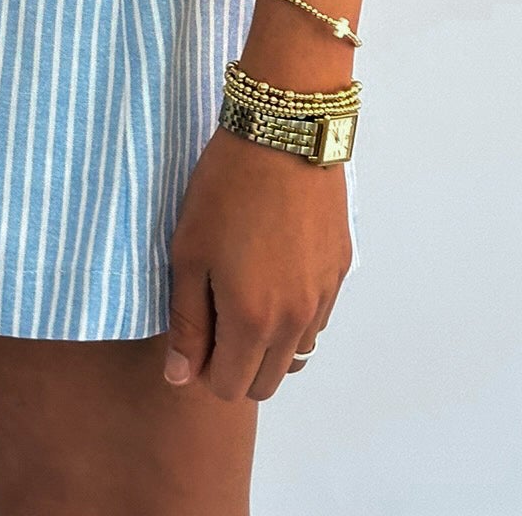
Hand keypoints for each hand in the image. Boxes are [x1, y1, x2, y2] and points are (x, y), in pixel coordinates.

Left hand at [163, 120, 350, 402]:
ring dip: (268, 341)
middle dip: (236, 363)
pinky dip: (294, 314)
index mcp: (253, 320)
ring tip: (244, 287)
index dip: (203, 368)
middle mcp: (296, 320)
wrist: (283, 132)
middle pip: (265, 382)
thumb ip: (187, 323)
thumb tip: (181, 378)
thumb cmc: (225, 189)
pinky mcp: (339, 271)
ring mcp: (323, 297)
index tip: (194, 329)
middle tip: (215, 311)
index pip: (229, 388)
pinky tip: (273, 269)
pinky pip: (316, 319)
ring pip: (295, 353)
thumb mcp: (189, 253)